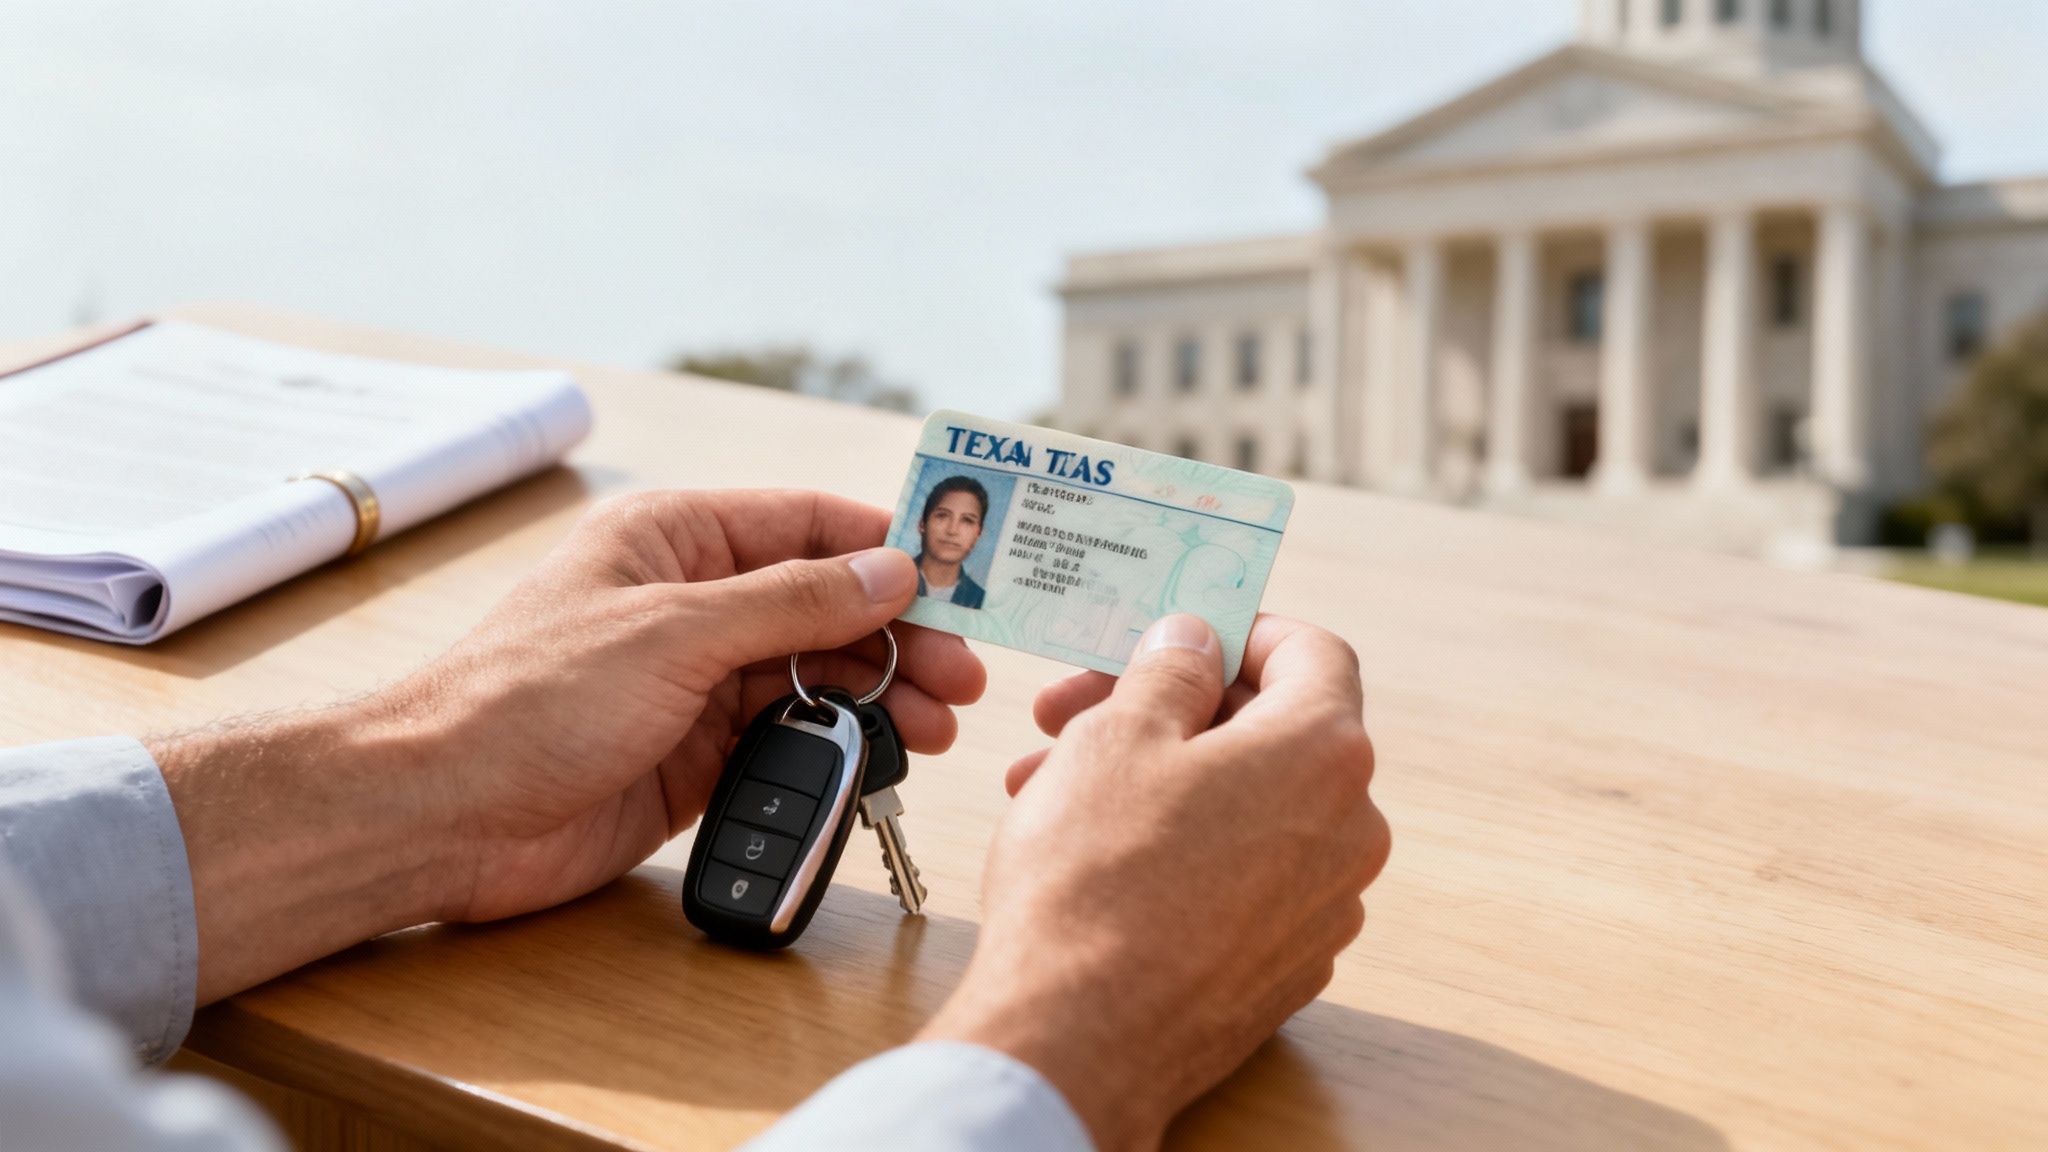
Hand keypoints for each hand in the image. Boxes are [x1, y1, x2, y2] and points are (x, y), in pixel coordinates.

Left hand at [153, 489, 984, 1001]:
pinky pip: (787, 742)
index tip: (962, 577)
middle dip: (898, 636)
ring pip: (815, 678)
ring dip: (880, 699)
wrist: (441, 815)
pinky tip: (881, 762)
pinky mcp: (694, 757)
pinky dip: (838, 751)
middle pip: (824, 606)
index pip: (808, 524)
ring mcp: (693, 683)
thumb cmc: (526, 698)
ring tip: (939, 727)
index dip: (889, 548)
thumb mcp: (674, 632)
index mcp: (674, 538)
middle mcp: (690, 603)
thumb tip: (891, 570)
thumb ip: (792, 602)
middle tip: (964, 678)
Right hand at [919, 614, 1388, 1151]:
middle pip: (1271, 732)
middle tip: (1074, 710)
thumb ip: (1170, 672)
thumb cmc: (1097, 879)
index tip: (1180, 636)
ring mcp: (1325, 907)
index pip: (1314, 653)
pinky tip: (1101, 858)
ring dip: (1162, 781)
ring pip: (1247, 808)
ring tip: (1053, 786)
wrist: (1079, 1039)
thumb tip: (1197, 642)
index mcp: (1324, 753)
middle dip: (1171, 711)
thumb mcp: (1118, 736)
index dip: (1243, 631)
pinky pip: (1246, 878)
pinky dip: (1186, 851)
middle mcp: (1351, 829)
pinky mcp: (1288, 965)